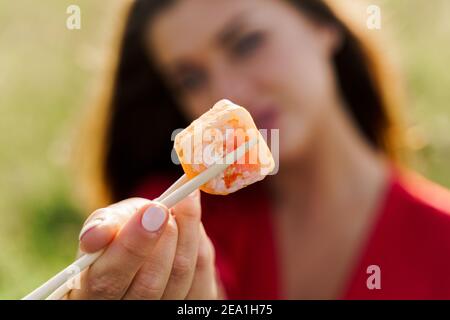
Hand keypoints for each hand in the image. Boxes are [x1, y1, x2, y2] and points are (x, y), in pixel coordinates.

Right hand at [68, 190, 221, 298]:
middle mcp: (126, 311)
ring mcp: (159, 312)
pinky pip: (202, 279)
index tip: (153, 209)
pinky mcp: (187, 306)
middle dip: (163, 239)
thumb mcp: (108, 223)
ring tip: (184, 203)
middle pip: (148, 285)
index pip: (107, 280)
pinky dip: (199, 244)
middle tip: (167, 208)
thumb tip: (98, 234)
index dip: (131, 246)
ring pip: (179, 279)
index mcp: (92, 294)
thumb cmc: (121, 233)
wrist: (150, 245)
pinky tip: (193, 223)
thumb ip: (104, 224)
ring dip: (185, 236)